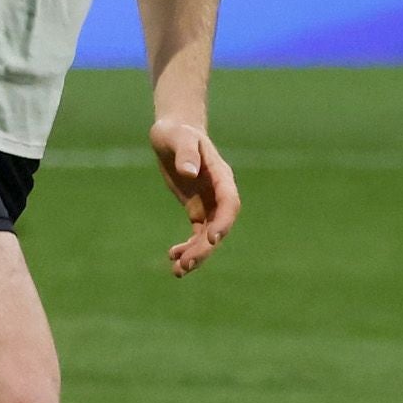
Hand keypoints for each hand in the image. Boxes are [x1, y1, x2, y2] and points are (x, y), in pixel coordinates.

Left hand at [151, 118, 238, 276]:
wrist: (173, 133)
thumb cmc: (176, 132)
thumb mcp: (178, 138)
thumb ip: (186, 153)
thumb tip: (190, 172)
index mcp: (221, 176)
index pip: (229, 203)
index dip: (224, 221)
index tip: (212, 238)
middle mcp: (219, 193)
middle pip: (220, 225)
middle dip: (206, 246)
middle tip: (187, 263)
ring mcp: (209, 203)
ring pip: (209, 235)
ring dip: (197, 254)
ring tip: (178, 270)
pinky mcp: (197, 209)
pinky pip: (197, 234)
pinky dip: (188, 247)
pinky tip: (173, 258)